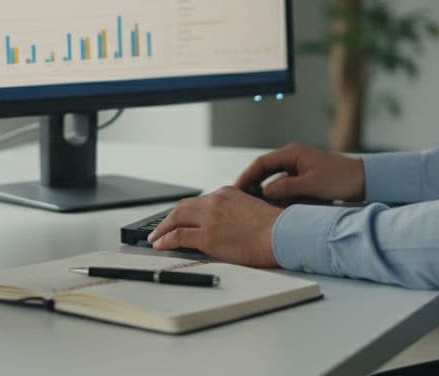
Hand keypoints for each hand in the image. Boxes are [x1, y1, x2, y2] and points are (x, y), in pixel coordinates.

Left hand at [147, 187, 281, 266]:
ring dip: (162, 229)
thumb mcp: (253, 209)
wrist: (283, 234)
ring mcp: (210, 218)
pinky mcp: (207, 236)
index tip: (179, 219)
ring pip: (176, 219)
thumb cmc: (275, 228)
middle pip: (183, 207)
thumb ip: (236, 212)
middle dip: (169, 218)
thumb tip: (227, 225)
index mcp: (228, 193)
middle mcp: (216, 201)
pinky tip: (160, 245)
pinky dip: (165, 240)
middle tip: (160, 228)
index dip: (186, 212)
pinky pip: (178, 237)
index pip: (199, 201)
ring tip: (155, 238)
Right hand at [233, 142, 364, 203]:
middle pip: (265, 170)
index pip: (261, 163)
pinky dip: (279, 195)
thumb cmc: (341, 179)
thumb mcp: (310, 185)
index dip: (246, 176)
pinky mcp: (306, 177)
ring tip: (255, 206)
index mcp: (293, 153)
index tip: (236, 190)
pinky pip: (286, 185)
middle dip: (253, 184)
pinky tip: (275, 207)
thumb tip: (264, 192)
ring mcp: (300, 167)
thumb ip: (285, 187)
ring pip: (275, 179)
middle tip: (241, 200)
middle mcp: (294, 157)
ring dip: (266, 191)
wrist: (364, 180)